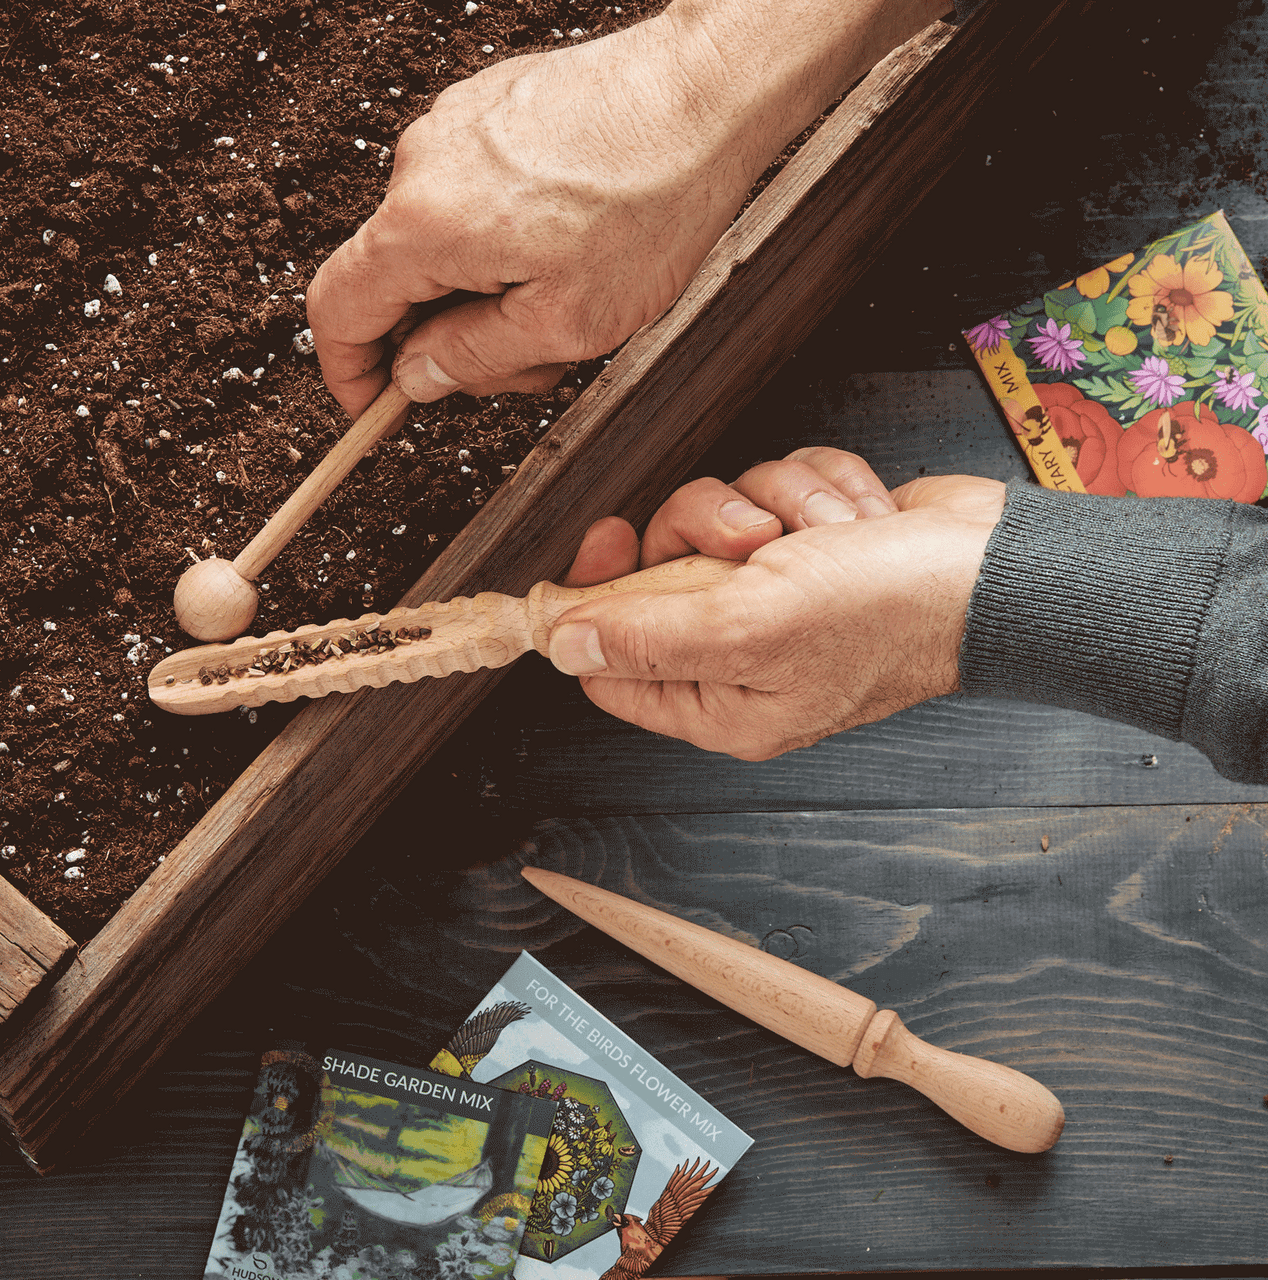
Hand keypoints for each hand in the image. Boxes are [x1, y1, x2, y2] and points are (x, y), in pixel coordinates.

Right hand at [305, 0, 949, 419]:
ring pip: (445, 247)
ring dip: (494, 295)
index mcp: (424, 223)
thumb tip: (417, 376)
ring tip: (576, 298)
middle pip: (401, 284)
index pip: (341, 310)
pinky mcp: (490, 111)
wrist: (704, 94)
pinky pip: (475, 202)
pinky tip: (574, 249)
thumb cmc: (649, 204)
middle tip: (535, 361)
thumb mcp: (563, 325)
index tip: (371, 407)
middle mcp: (422, 164)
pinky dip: (509, 245)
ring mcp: (454, 128)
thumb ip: (474, 359)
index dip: (349, 372)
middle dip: (456, 340)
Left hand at [549, 448, 1005, 758]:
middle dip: (706, 529)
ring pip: (719, 516)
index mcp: (722, 701)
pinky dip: (814, 489)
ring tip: (828, 534)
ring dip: (774, 505)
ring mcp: (780, 595)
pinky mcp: (812, 545)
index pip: (614, 664)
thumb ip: (645, 636)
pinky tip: (855, 518)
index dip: (598, 598)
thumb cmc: (887, 612)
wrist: (996, 568)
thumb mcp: (748, 626)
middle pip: (661, 570)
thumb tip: (561, 645)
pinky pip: (772, 490)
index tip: (609, 539)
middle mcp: (744, 653)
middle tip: (753, 538)